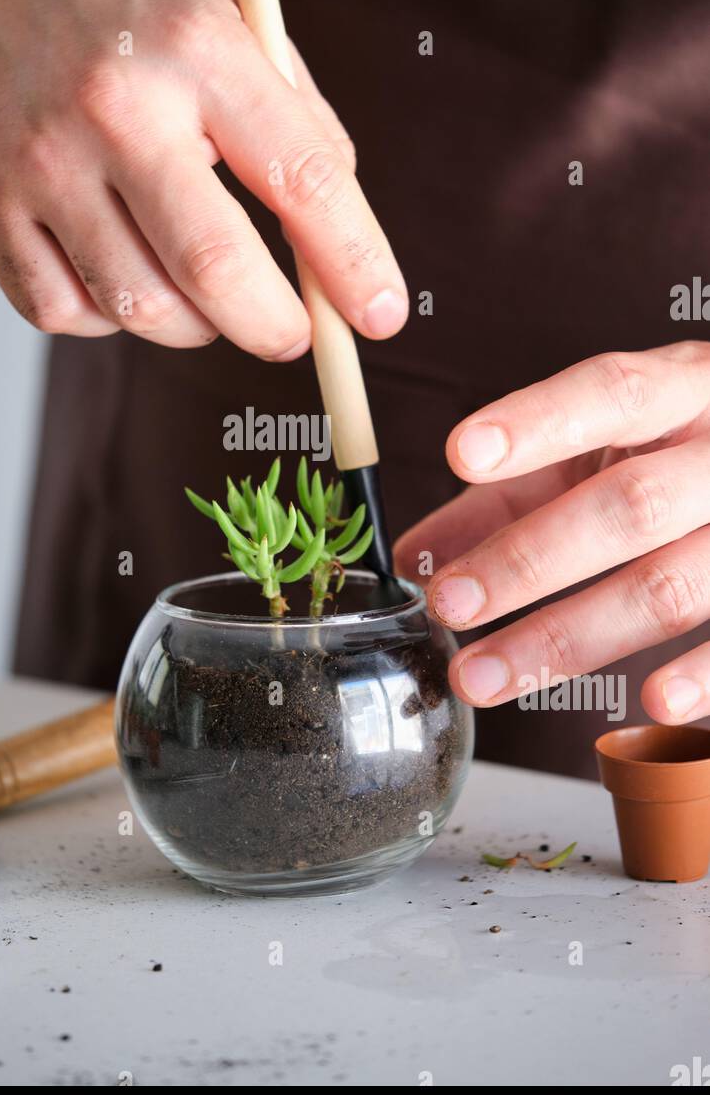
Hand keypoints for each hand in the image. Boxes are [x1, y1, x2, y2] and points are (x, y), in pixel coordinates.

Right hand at [0, 0, 406, 350]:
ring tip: (204, 292)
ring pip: (138, 306)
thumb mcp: (224, 13)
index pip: (302, 178)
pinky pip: (62, 309)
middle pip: (213, 268)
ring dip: (193, 326)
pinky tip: (123, 272)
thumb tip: (337, 238)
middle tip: (292, 335)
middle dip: (273, 327)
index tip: (379, 315)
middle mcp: (113, 106)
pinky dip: (109, 316)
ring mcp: (36, 160)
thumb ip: (294, 117)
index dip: (353, 262)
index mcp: (196, 45)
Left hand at [395, 342, 709, 724]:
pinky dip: (702, 677)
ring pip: (670, 587)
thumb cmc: (676, 455)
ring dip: (568, 639)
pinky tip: (650, 704)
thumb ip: (506, 495)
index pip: (612, 393)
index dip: (539, 423)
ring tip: (483, 675)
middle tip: (448, 601)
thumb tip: (414, 556)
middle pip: (632, 505)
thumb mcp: (597, 450)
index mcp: (682, 391)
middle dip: (529, 560)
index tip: (461, 453)